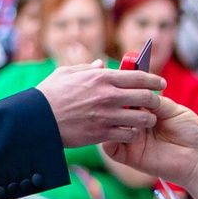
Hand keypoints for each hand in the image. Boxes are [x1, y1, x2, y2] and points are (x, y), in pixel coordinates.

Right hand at [36, 63, 162, 147]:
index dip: (154, 80)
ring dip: (147, 119)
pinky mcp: (101, 134)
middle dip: (155, 100)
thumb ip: (87, 68)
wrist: (36, 120)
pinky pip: (128, 134)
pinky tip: (131, 132)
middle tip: (156, 102)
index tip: (161, 83)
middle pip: (145, 97)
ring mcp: (106, 116)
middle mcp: (108, 96)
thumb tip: (101, 64)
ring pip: (141, 118)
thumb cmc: (49, 94)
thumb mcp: (66, 73)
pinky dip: (133, 133)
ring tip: (147, 120)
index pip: (138, 77)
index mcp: (101, 78)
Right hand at [103, 95, 197, 188]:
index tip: (129, 83)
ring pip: (109, 127)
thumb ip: (156, 102)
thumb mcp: (174, 110)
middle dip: (120, 103)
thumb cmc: (190, 131)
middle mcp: (135, 123)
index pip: (128, 96)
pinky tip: (128, 133)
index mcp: (145, 110)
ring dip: (118, 120)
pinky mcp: (128, 156)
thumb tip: (139, 92)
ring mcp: (130, 139)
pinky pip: (109, 148)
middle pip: (115, 109)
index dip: (126, 89)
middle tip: (132, 102)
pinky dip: (110, 139)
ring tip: (135, 120)